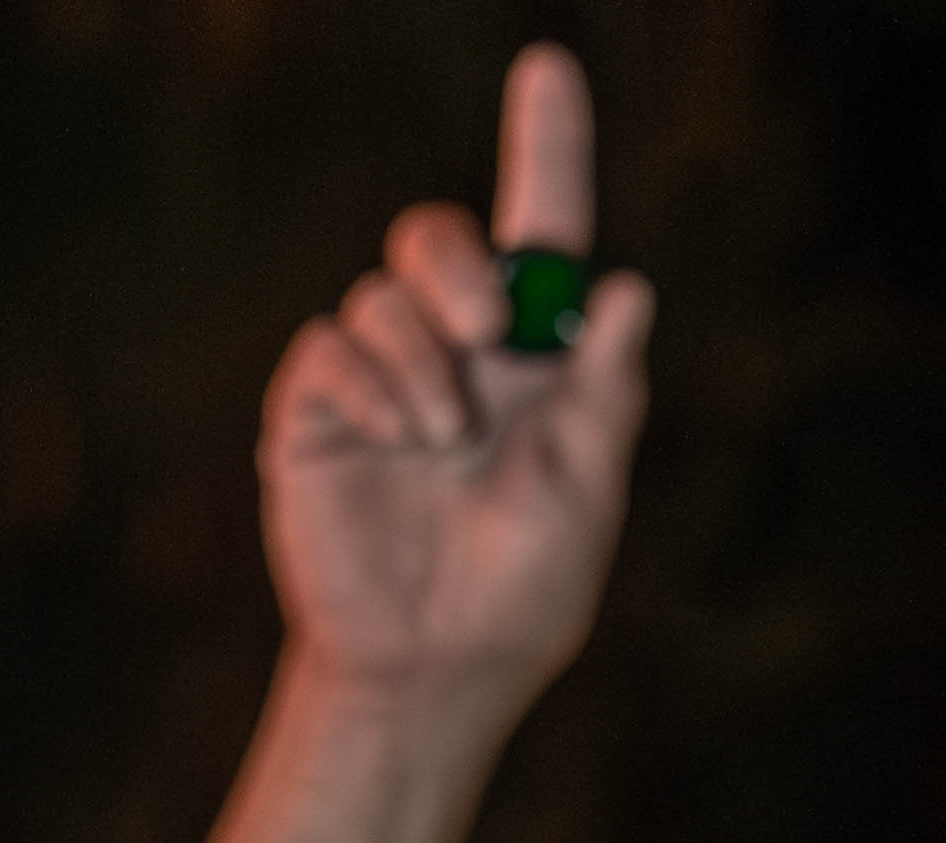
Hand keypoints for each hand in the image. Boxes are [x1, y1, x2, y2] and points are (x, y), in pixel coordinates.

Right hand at [260, 45, 654, 711]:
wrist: (432, 669)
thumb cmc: (520, 596)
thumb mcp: (585, 495)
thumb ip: (606, 395)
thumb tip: (625, 289)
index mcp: (529, 365)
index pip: (539, 233)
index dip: (546, 149)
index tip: (549, 70)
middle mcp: (453, 354)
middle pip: (439, 238)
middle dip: (458, 260)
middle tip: (490, 328)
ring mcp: (382, 379)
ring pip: (383, 295)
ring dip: (424, 362)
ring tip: (441, 444)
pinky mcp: (320, 412)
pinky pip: (332, 347)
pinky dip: (372, 385)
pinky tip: (398, 443)